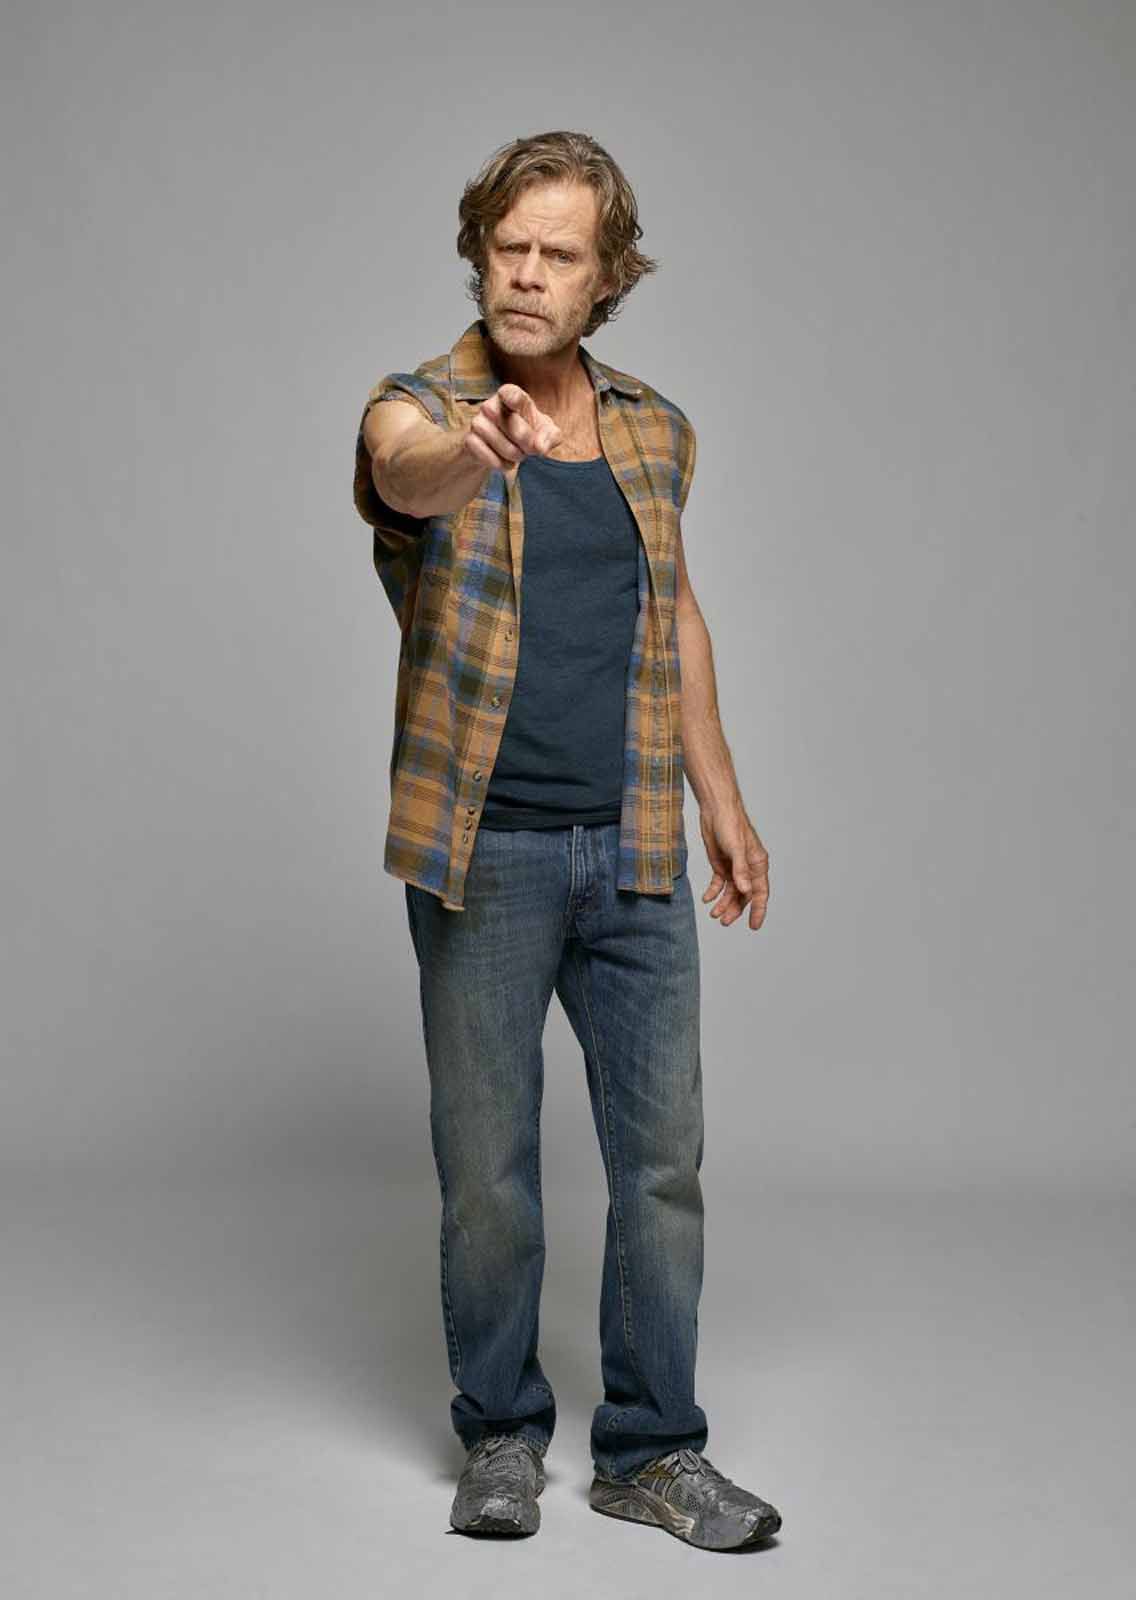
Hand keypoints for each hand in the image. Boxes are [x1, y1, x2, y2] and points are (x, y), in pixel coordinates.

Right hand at [462, 383, 561, 471]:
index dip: (513, 398)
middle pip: (509, 421)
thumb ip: (550, 436)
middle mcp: (490, 405)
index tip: (515, 404)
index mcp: (510, 397)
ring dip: (513, 454)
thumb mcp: (545, 432)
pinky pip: (486, 455)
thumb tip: (541, 447)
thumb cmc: (527, 433)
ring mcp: (477, 422)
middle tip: (531, 449)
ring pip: (497, 440)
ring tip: (518, 455)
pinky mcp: (469, 441)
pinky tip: (505, 462)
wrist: (500, 450)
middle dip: (525, 439)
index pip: (509, 392)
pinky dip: (500, 463)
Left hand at [698, 799, 769, 929]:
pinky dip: (713, 892)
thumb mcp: (736, 849)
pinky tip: (706, 899)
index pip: (760, 892)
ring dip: (723, 904)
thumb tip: (745, 890)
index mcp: (757, 865)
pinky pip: (718, 884)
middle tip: (723, 922)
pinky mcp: (720, 864)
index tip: (753, 926)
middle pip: (743, 895)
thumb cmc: (731, 825)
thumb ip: (740, 870)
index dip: (758, 910)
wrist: (715, 810)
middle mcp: (747, 868)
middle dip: (735, 909)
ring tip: (714, 914)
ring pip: (730, 892)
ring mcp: (734, 867)